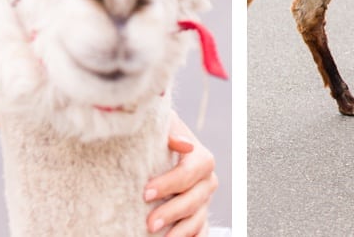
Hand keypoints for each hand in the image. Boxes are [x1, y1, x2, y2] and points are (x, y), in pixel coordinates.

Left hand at [145, 120, 216, 234]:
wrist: (164, 149)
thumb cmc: (161, 137)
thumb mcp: (164, 127)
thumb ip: (171, 131)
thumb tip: (183, 144)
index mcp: (202, 159)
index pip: (189, 173)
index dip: (169, 184)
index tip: (146, 192)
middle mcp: (207, 182)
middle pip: (194, 200)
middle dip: (172, 212)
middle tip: (150, 223)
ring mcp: (204, 202)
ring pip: (197, 220)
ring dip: (180, 232)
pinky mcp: (199, 217)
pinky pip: (201, 232)